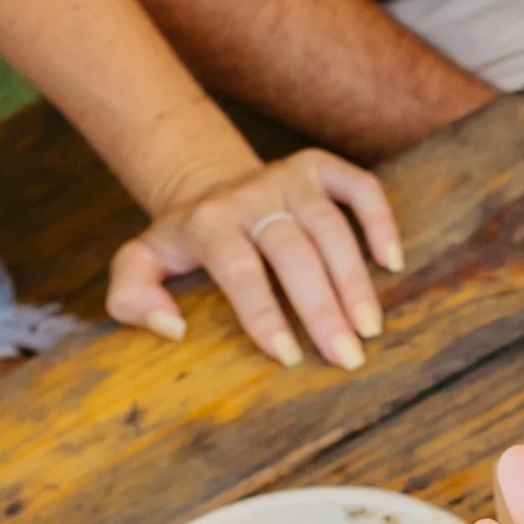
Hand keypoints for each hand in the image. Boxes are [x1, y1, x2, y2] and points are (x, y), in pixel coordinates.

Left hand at [107, 146, 400, 370]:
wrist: (207, 185)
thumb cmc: (181, 243)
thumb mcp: (139, 265)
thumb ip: (132, 296)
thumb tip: (173, 328)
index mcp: (207, 220)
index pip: (240, 268)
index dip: (264, 313)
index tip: (289, 357)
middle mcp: (251, 194)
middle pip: (293, 250)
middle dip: (322, 306)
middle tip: (346, 355)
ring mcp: (289, 176)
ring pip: (330, 225)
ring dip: (354, 279)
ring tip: (369, 327)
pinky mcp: (320, 166)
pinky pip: (360, 186)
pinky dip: (380, 220)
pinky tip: (391, 263)